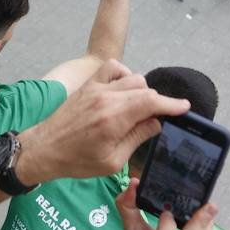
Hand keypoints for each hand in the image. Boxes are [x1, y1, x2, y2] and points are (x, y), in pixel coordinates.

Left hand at [15, 60, 189, 184]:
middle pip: (145, 89)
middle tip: (160, 117)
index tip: (184, 107)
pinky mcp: (88, 85)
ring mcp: (96, 88)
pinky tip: (123, 91)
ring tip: (138, 109)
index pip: (151, 102)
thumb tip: (156, 123)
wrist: (44, 149)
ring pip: (132, 77)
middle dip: (158, 102)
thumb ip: (137, 138)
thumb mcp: (113, 161)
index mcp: (114, 119)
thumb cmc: (77, 161)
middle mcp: (106, 99)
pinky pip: (112, 68)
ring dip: (142, 90)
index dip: (172, 104)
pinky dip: (124, 75)